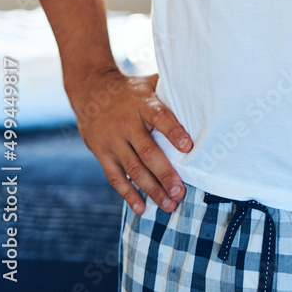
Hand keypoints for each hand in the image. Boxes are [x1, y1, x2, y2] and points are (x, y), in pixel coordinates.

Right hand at [67, 67, 193, 214]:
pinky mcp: (101, 153)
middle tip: (180, 192)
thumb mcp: (148, 83)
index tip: (188, 147)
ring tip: (168, 205)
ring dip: (151, 190)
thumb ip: (169, 90)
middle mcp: (127, 123)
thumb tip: (199, 90)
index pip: (160, 117)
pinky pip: (115, 177)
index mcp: (142, 103)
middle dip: (165, 174)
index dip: (173, 132)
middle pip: (148, 152)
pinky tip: (141, 208)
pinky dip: (128, 194)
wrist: (91, 91)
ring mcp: (113, 140)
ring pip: (133, 169)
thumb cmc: (129, 90)